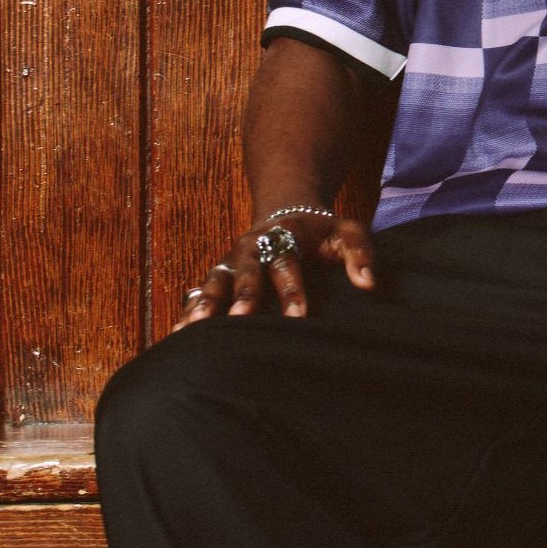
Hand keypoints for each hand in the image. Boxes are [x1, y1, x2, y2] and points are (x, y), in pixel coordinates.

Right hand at [176, 207, 376, 325]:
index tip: (298, 317)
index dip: (291, 290)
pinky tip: (177, 336)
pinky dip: (188, 313)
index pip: (287, 262)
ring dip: (205, 304)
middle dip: (243, 296)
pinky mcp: (219, 276)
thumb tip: (369, 285)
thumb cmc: (322, 230)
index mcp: (283, 234)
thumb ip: (360, 253)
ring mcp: (231, 262)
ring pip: (214, 282)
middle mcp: (251, 247)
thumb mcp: (346, 232)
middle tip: (239, 321)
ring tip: (193, 330)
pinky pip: (199, 294)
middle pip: (245, 272)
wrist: (287, 211)